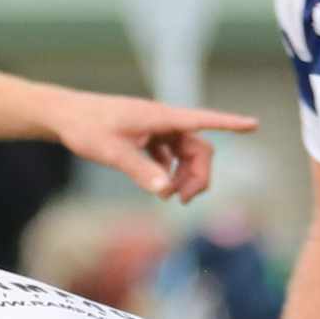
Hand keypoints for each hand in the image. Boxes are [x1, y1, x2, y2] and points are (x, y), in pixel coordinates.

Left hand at [48, 91, 259, 203]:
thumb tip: (165, 190)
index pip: (202, 120)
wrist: (65, 117)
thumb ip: (139, 170)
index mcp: (159, 117)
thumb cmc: (86, 129)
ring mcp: (156, 128)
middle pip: (199, 146)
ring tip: (170, 196)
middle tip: (184, 201)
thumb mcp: (112, 152)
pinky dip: (171, 171)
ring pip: (186, 152)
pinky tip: (160, 185)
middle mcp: (163, 120)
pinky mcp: (148, 135)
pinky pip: (171, 154)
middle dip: (198, 174)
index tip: (254, 124)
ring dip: (185, 175)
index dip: (229, 124)